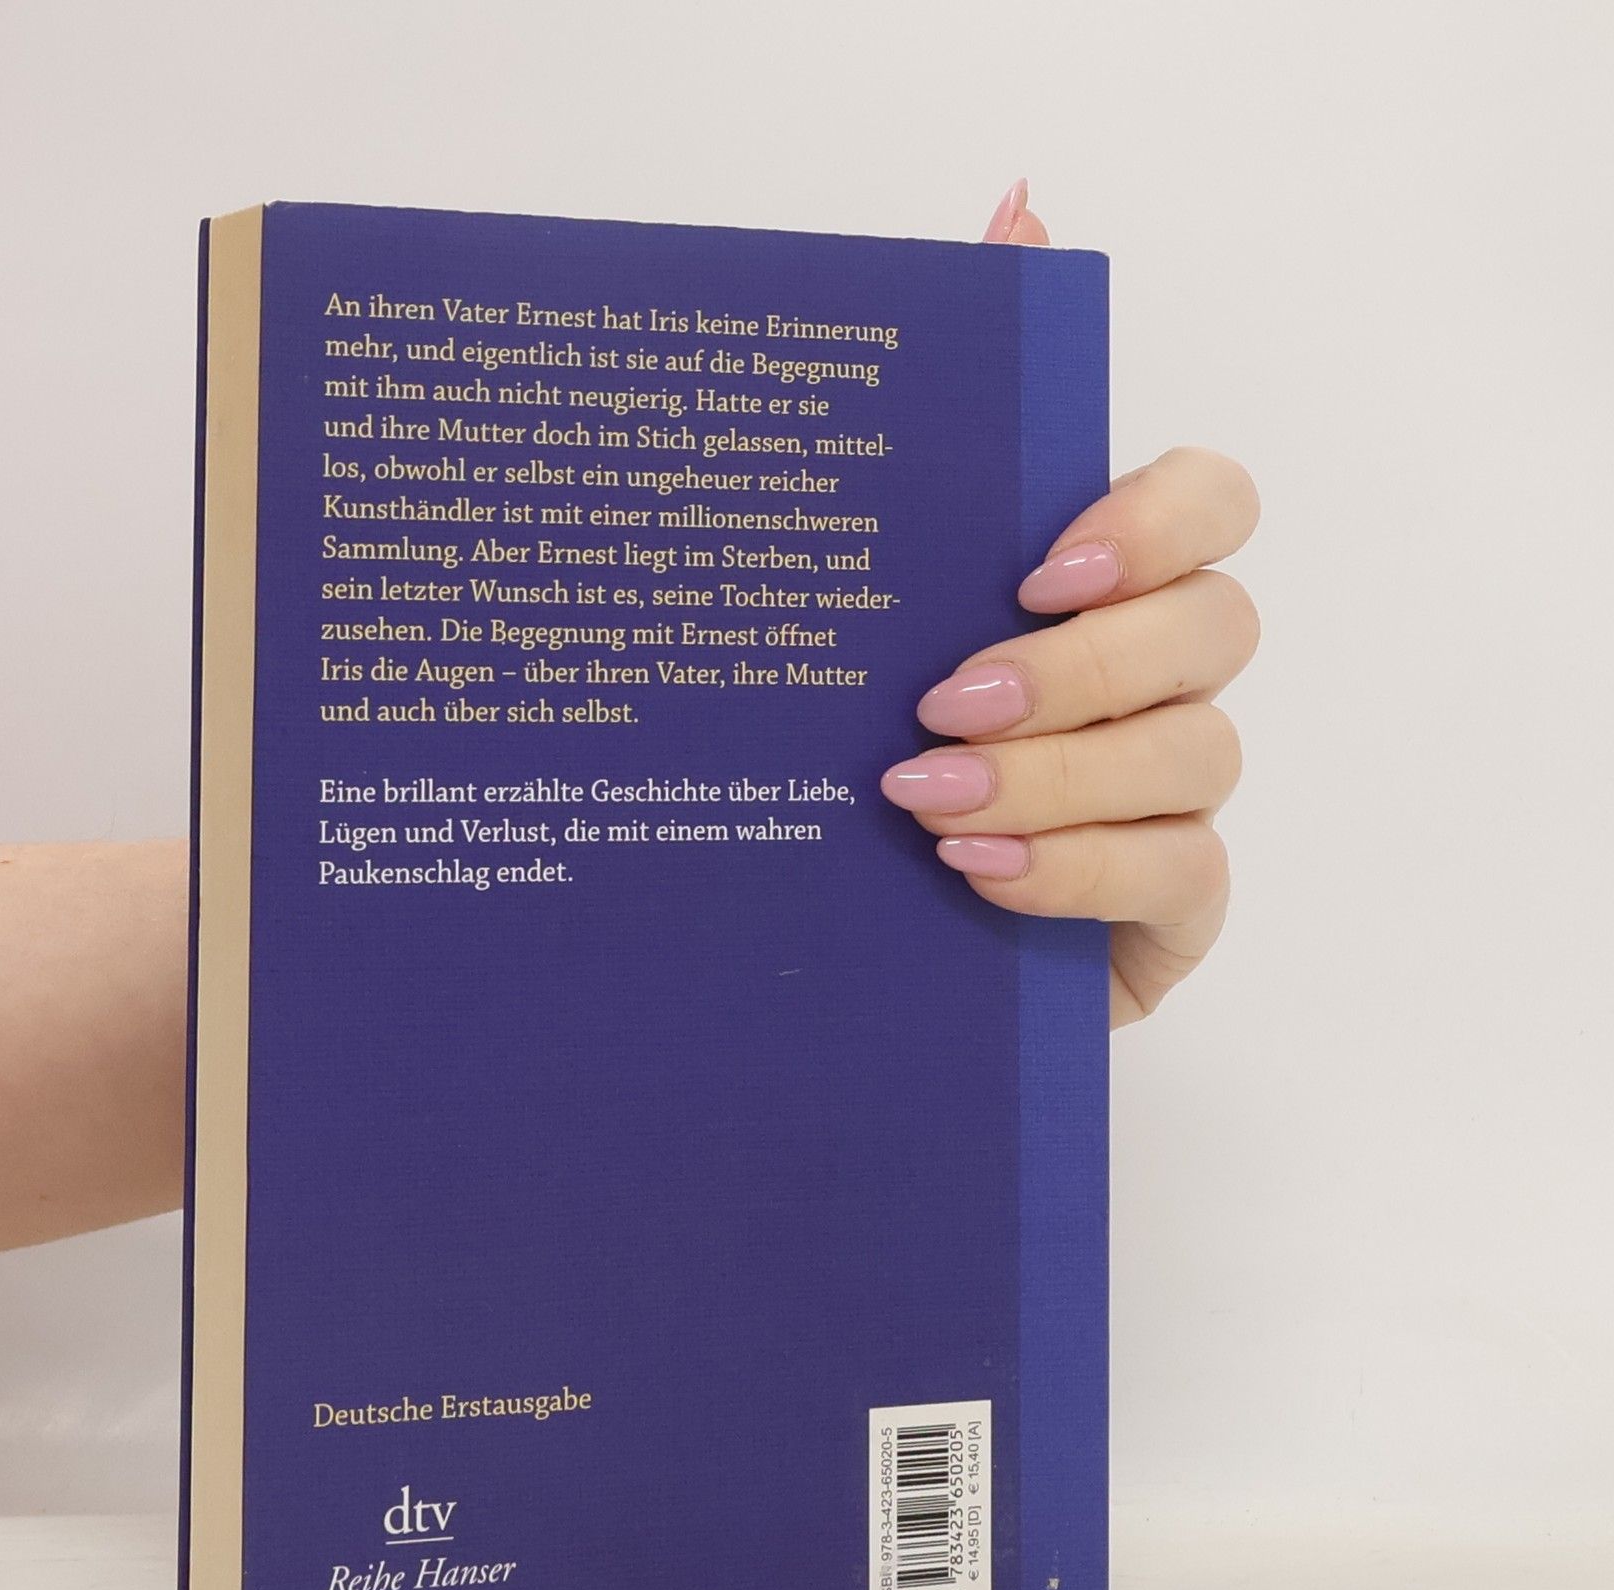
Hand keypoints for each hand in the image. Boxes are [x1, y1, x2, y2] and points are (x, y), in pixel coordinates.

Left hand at [879, 183, 1259, 1026]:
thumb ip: (953, 407)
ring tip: (922, 802)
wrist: (846, 910)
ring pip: (1196, 755)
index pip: (1215, 501)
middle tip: (944, 702)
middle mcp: (1164, 672)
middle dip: (1080, 669)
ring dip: (1058, 776)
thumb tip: (1017, 207)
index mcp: (1106, 582)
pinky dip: (1079, 871)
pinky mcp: (1174, 900)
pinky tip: (975, 871)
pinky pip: (1182, 873)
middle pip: (1210, 629)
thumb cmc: (875, 727)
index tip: (1039, 567)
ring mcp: (1178, 789)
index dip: (1155, 524)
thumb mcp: (882, 581)